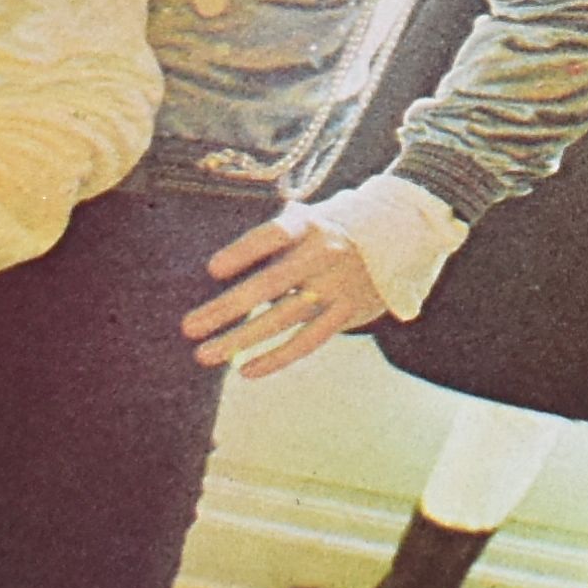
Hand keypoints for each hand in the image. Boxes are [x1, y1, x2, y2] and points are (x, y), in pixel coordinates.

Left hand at [183, 214, 391, 377]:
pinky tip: (246, 369)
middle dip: (226, 308)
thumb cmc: (332, 229)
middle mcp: (324, 255)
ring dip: (241, 339)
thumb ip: (275, 235)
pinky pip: (308, 340)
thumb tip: (222, 266)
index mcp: (311, 225)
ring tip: (205, 354)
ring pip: (283, 319)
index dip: (244, 251)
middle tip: (189, 327)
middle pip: (270, 284)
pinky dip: (277, 357)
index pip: (274, 236)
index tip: (212, 270)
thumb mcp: (310, 218)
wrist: (397, 238)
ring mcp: (337, 287)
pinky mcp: (347, 313)